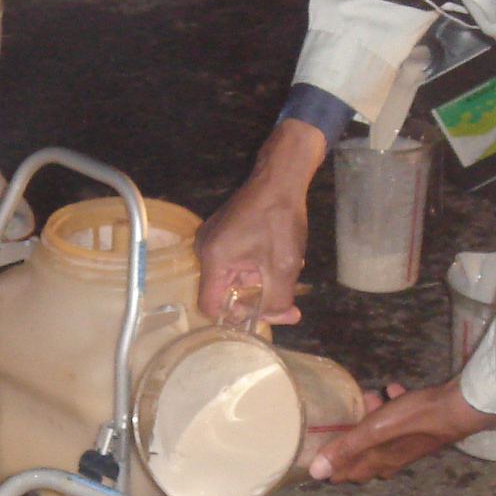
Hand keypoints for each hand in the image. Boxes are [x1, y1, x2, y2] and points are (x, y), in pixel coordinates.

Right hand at [195, 117, 327, 323]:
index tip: (262, 313)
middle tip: (287, 301)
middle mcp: (206, 250)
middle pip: (225, 292)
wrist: (280, 176)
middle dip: (256, 299)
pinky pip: (237, 261)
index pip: (211, 306)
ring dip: (262, 281)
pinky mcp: (224, 232)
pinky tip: (281, 260)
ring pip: (235, 277)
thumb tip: (280, 318)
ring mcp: (214, 239)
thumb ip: (278, 300)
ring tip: (289, 273)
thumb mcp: (283, 266)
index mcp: (213, 259)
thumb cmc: (279, 219)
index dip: (236, 317)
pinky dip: (258, 267)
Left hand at [308, 380, 495, 482]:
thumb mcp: (375, 430)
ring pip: (382, 436)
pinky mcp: (421, 428)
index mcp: (380, 462)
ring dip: (371, 420)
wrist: (460, 407)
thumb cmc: (416, 418)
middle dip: (350, 441)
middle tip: (341, 422)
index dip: (332, 468)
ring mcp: (409, 444)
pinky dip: (394, 406)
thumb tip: (317, 472)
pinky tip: (394, 390)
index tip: (316, 456)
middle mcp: (393, 458)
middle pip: (364, 456)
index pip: (350, 474)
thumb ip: (346, 448)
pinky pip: (401, 419)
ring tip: (370, 398)